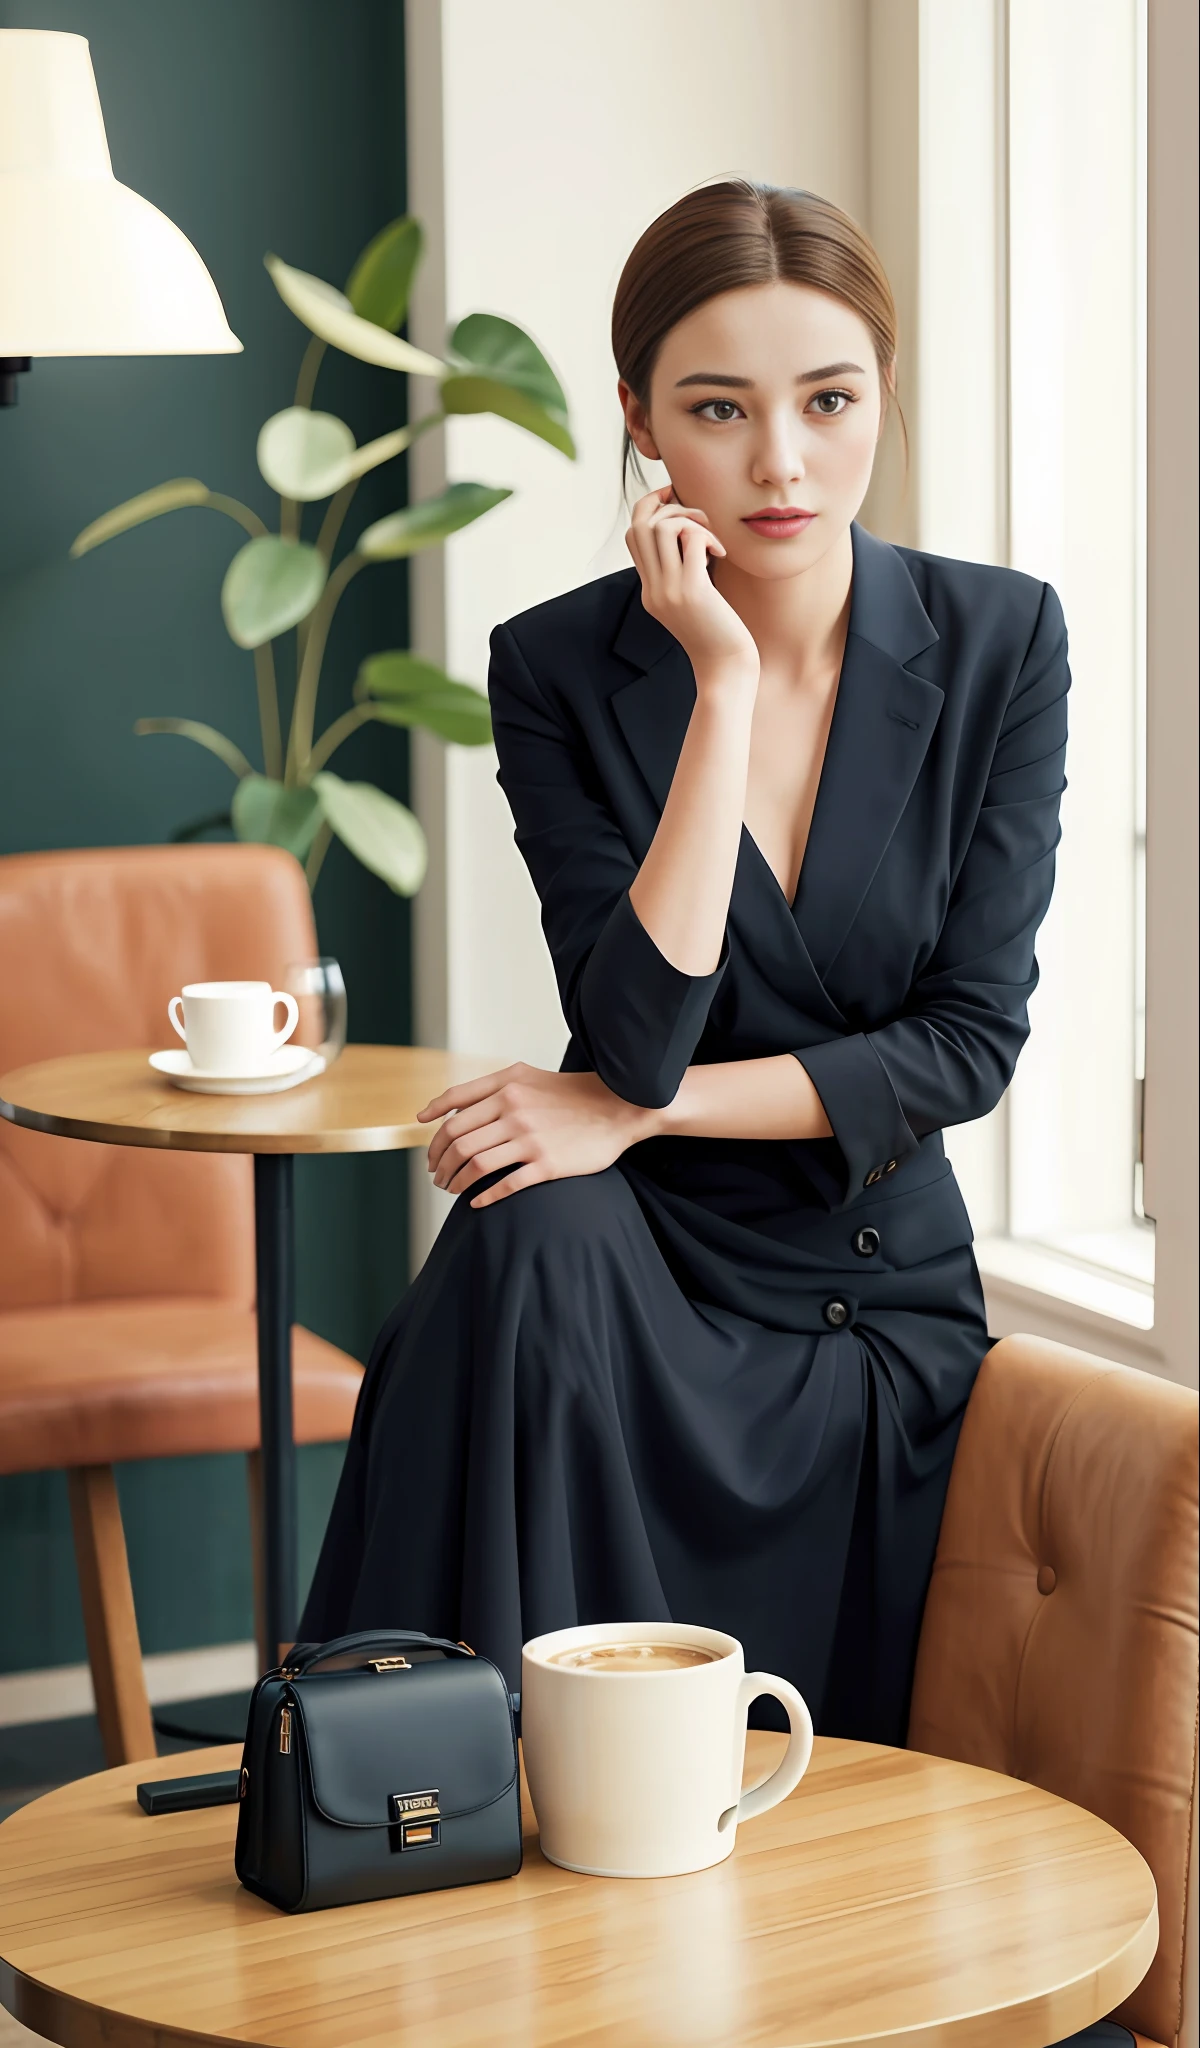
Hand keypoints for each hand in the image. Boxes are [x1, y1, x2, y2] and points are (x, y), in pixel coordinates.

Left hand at [416, 1063, 657, 1206]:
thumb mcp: (527, 1076)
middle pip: (457, 1141)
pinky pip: (505, 1185)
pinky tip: (476, 1203)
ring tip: (451, 1189)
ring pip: (474, 1164)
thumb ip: (490, 1087)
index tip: (426, 1148)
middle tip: (436, 1175)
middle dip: (439, 1162)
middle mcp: (513, 1110)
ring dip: (454, 1181)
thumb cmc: (569, 1094)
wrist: (617, 1107)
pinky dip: (484, 1197)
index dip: (433, 1133)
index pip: (453, 1111)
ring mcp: (530, 1138)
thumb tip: (449, 1109)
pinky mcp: (547, 1164)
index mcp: (506, 1087)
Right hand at [625, 484, 759, 685]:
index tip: (675, 501)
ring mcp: (669, 591)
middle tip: (697, 517)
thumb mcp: (692, 599)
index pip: (633, 534)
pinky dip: (707, 536)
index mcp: (649, 590)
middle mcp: (652, 590)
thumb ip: (682, 571)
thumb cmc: (718, 632)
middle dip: (668, 506)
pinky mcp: (692, 591)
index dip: (650, 508)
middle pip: (640, 525)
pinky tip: (721, 554)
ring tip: (710, 537)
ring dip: (689, 519)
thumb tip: (689, 533)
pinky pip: (691, 540)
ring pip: (662, 528)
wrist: (725, 667)